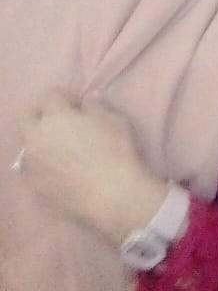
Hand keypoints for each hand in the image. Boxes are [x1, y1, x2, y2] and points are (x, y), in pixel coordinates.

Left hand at [18, 92, 168, 247]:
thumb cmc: (115, 151)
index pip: (51, 96)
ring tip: (63, 147)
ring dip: (42, 139)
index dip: (66, 97)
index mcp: (55, 117)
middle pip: (28, 117)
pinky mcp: (34, 183)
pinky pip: (33, 166)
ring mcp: (32, 162)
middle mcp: (36, 136)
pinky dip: (44, 162)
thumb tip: (89, 98)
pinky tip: (63, 169)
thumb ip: (97, 106)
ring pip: (29, 143)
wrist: (110, 194)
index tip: (79, 105)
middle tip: (64, 122)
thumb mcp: (115, 121)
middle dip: (43, 114)